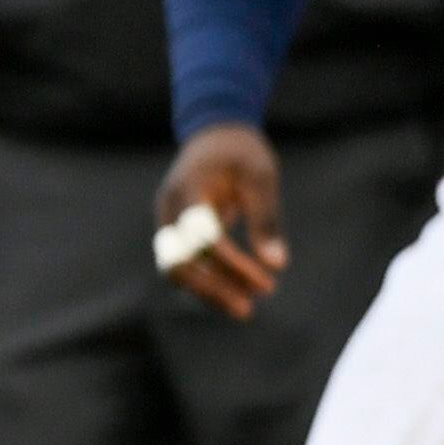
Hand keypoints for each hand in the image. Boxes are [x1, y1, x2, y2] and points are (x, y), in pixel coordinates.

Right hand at [154, 124, 290, 318]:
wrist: (214, 135)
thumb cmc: (240, 153)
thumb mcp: (260, 177)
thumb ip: (266, 219)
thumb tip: (277, 265)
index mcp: (187, 190)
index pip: (205, 240)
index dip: (234, 266)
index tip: (267, 283)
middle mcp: (169, 209)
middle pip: (179, 262)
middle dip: (213, 289)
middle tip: (248, 309)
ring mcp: (166, 222)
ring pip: (176, 269)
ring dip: (206, 292)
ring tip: (242, 309)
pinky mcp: (173, 233)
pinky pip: (183, 265)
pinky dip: (204, 282)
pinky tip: (232, 294)